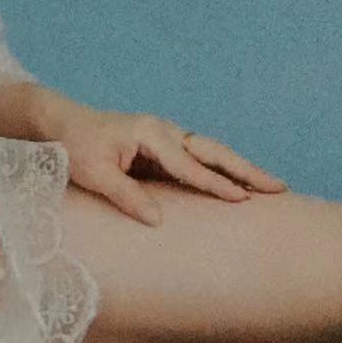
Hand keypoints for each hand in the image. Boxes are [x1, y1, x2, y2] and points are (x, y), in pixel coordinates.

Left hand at [41, 104, 288, 227]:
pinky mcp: (163, 146)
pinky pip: (198, 158)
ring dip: (239, 168)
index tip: (241, 198)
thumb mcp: (94, 174)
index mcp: (148, 133)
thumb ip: (125, 195)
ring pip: (209, 152)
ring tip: (271, 186)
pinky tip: (238, 183)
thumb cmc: (75, 147)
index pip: (188, 165)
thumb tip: (157, 220)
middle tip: (279, 187)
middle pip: (211, 151)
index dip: (215, 184)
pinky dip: (222, 168)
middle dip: (245, 170)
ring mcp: (165, 136)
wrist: (62, 122)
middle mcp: (162, 130)